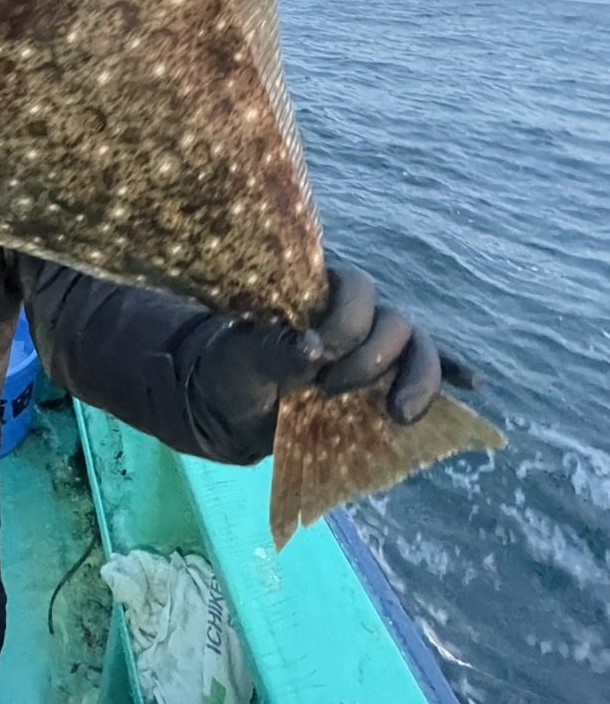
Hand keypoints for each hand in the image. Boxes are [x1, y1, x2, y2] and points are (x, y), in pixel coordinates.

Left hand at [189, 264, 481, 461]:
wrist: (231, 409)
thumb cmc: (234, 370)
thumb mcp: (242, 359)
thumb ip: (275, 349)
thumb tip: (313, 348)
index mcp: (319, 294)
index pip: (357, 288)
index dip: (348, 321)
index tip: (320, 356)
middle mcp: (354, 316)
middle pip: (395, 322)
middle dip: (373, 359)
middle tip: (332, 390)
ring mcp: (373, 349)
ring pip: (417, 348)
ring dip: (420, 379)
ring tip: (399, 414)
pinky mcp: (383, 383)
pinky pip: (425, 371)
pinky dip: (449, 374)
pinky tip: (471, 384)